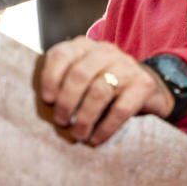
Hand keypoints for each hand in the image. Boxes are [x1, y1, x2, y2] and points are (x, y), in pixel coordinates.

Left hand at [39, 36, 174, 145]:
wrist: (146, 86)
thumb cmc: (104, 84)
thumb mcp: (84, 75)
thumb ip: (64, 81)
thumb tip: (41, 109)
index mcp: (85, 46)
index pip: (61, 54)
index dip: (50, 77)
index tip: (47, 100)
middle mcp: (106, 51)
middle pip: (79, 74)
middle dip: (66, 102)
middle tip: (62, 121)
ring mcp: (126, 66)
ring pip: (99, 91)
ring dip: (85, 118)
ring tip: (78, 134)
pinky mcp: (143, 85)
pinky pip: (120, 109)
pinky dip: (105, 128)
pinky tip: (96, 139)